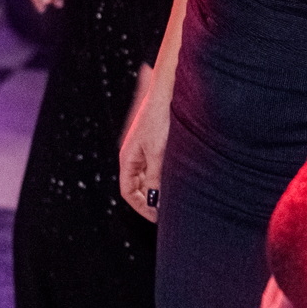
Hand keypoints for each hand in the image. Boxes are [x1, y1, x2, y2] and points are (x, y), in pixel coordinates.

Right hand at [117, 65, 166, 221]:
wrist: (169, 90)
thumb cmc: (160, 118)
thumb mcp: (158, 153)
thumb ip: (154, 178)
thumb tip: (154, 200)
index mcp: (128, 157)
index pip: (127, 191)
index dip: (141, 206)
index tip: (157, 217)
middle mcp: (134, 154)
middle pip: (136, 184)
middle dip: (149, 199)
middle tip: (166, 211)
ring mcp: (144, 147)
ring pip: (147, 175)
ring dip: (158, 187)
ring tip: (175, 197)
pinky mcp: (155, 141)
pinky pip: (156, 165)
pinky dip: (164, 175)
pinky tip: (179, 178)